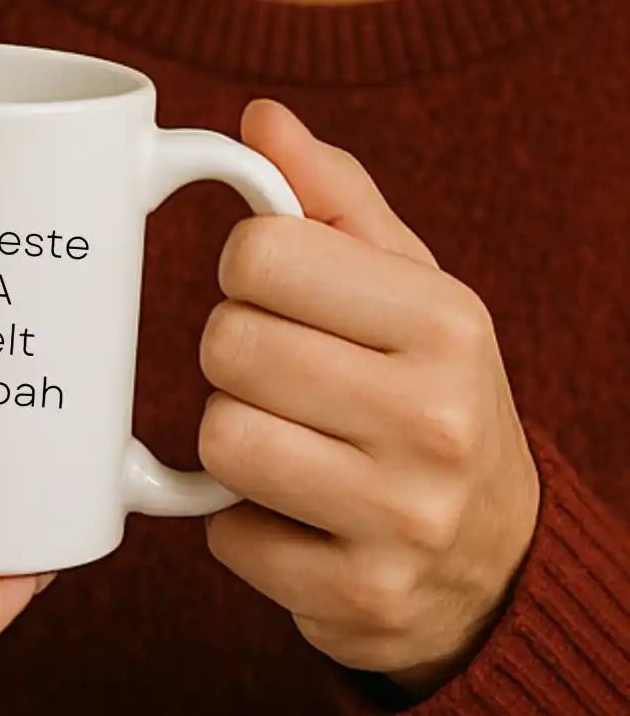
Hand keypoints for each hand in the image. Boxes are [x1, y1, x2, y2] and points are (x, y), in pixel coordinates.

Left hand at [197, 101, 539, 694]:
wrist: (495, 561)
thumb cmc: (425, 394)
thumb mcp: (407, 289)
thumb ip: (330, 199)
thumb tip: (259, 119)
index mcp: (446, 321)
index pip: (260, 251)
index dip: (248, 274)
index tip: (282, 300)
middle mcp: (436, 416)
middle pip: (226, 344)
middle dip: (236, 360)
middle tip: (286, 383)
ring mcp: (401, 515)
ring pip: (219, 437)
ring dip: (233, 443)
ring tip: (290, 447)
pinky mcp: (356, 596)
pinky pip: (224, 535)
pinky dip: (241, 528)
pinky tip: (297, 521)